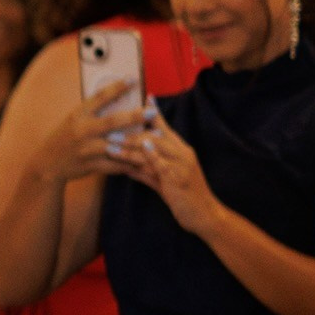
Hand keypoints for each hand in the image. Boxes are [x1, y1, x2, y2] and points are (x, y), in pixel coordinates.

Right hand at [38, 96, 151, 188]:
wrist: (48, 163)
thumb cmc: (66, 137)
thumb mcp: (74, 120)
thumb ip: (93, 111)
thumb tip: (117, 97)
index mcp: (78, 114)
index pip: (99, 97)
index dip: (116, 87)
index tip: (133, 79)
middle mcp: (82, 130)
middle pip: (112, 121)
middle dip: (135, 116)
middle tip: (153, 111)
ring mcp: (87, 149)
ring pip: (118, 145)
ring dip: (139, 142)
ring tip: (157, 137)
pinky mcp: (91, 165)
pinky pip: (116, 164)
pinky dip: (131, 162)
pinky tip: (145, 158)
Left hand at [110, 106, 218, 235]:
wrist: (205, 216)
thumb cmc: (185, 198)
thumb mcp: (165, 182)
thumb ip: (147, 172)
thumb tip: (127, 166)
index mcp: (181, 150)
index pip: (165, 128)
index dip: (153, 114)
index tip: (144, 98)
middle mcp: (182, 154)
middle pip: (154, 136)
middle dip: (130, 133)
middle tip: (109, 130)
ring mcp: (181, 166)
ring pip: (153, 150)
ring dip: (129, 147)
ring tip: (110, 145)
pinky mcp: (177, 180)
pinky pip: (159, 166)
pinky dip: (146, 159)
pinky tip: (132, 157)